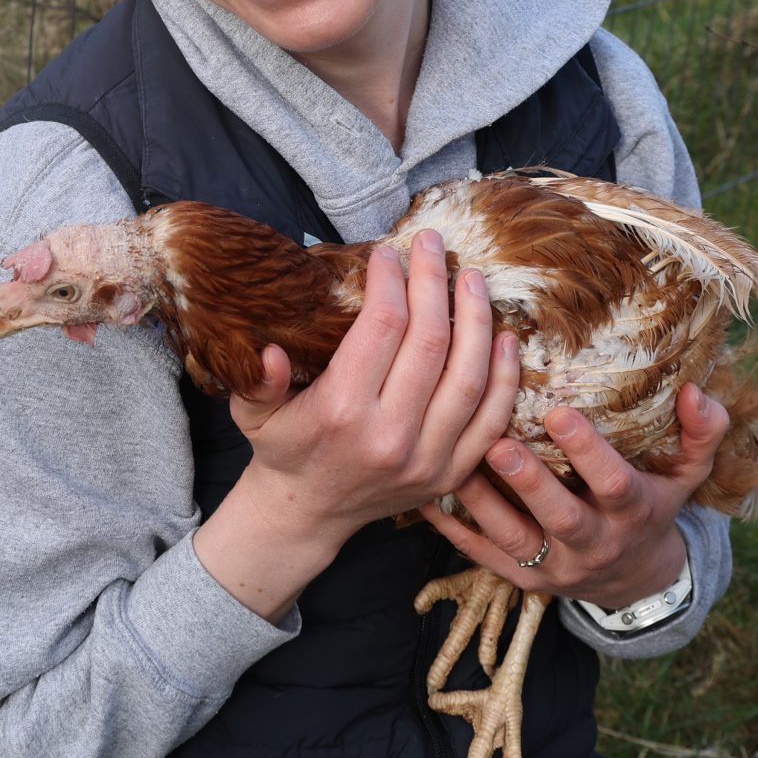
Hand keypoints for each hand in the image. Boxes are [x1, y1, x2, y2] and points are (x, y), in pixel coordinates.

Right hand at [229, 229, 521, 542]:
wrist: (309, 513)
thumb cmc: (282, 448)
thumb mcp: (253, 414)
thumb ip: (257, 380)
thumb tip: (269, 349)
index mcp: (342, 413)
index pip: (382, 327)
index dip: (391, 281)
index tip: (387, 253)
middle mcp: (391, 437)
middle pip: (430, 343)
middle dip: (434, 282)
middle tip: (433, 244)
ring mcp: (428, 460)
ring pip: (469, 377)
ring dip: (477, 320)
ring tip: (472, 278)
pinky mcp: (452, 474)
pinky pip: (491, 419)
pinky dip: (504, 376)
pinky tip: (504, 336)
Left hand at [421, 382, 731, 610]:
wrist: (635, 581)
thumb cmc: (653, 508)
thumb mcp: (686, 475)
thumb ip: (701, 433)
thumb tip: (696, 390)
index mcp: (632, 513)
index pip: (615, 484)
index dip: (589, 453)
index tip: (559, 412)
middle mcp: (594, 543)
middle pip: (561, 518)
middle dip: (529, 484)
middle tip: (498, 444)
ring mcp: (555, 566)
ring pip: (514, 541)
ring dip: (482, 504)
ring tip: (453, 463)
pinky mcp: (523, 579)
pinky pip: (483, 558)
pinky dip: (453, 532)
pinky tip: (424, 499)